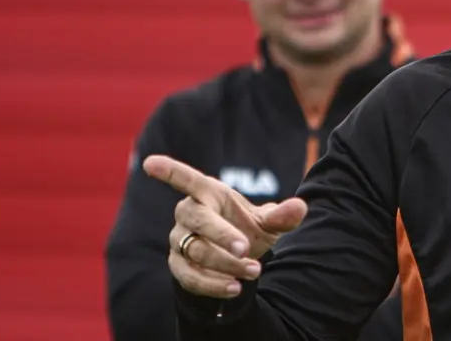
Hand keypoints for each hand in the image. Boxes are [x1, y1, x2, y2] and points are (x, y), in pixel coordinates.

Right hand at [143, 155, 306, 298]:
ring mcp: (180, 240)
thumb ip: (282, 216)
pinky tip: (235, 287)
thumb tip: (300, 207)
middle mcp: (189, 214)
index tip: (150, 162)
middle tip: (245, 248)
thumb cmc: (247, 229)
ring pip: (195, 251)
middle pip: (198, 220)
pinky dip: (213, 284)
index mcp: (208, 194)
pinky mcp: (178, 265)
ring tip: (253, 271)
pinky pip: (190, 276)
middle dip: (221, 234)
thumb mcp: (268, 223)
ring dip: (225, 263)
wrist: (237, 260)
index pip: (186, 179)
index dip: (170, 171)